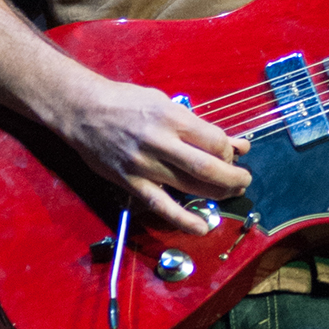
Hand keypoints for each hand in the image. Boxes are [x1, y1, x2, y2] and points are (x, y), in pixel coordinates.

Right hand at [61, 78, 250, 235]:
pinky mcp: (130, 183)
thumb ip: (198, 125)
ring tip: (231, 193)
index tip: (233, 154)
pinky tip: (201, 227)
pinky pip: (160, 205)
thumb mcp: (166, 103)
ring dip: (216, 193)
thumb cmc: (128, 102)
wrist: (83, 110)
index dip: (230, 151)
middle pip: (206, 167)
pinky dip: (183, 219)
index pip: (214, 141)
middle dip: (232, 177)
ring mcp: (144, 165)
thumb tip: (233, 144)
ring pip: (189, 187)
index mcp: (172, 118)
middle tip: (244, 180)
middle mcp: (160, 142)